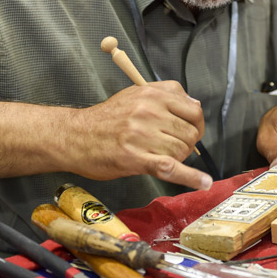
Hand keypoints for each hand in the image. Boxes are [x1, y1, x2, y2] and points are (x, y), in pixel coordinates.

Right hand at [64, 81, 211, 189]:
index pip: (194, 110)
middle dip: (186, 143)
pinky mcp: (136, 158)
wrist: (74, 136)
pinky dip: (190, 177)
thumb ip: (166, 94)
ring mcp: (142, 136)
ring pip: (181, 151)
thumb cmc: (105, 119)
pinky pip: (171, 168)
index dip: (197, 124)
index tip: (192, 131)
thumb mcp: (135, 94)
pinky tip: (202, 182)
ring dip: (177, 157)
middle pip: (190, 133)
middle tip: (172, 146)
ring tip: (159, 155)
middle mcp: (149, 112)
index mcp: (152, 95)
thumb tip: (195, 105)